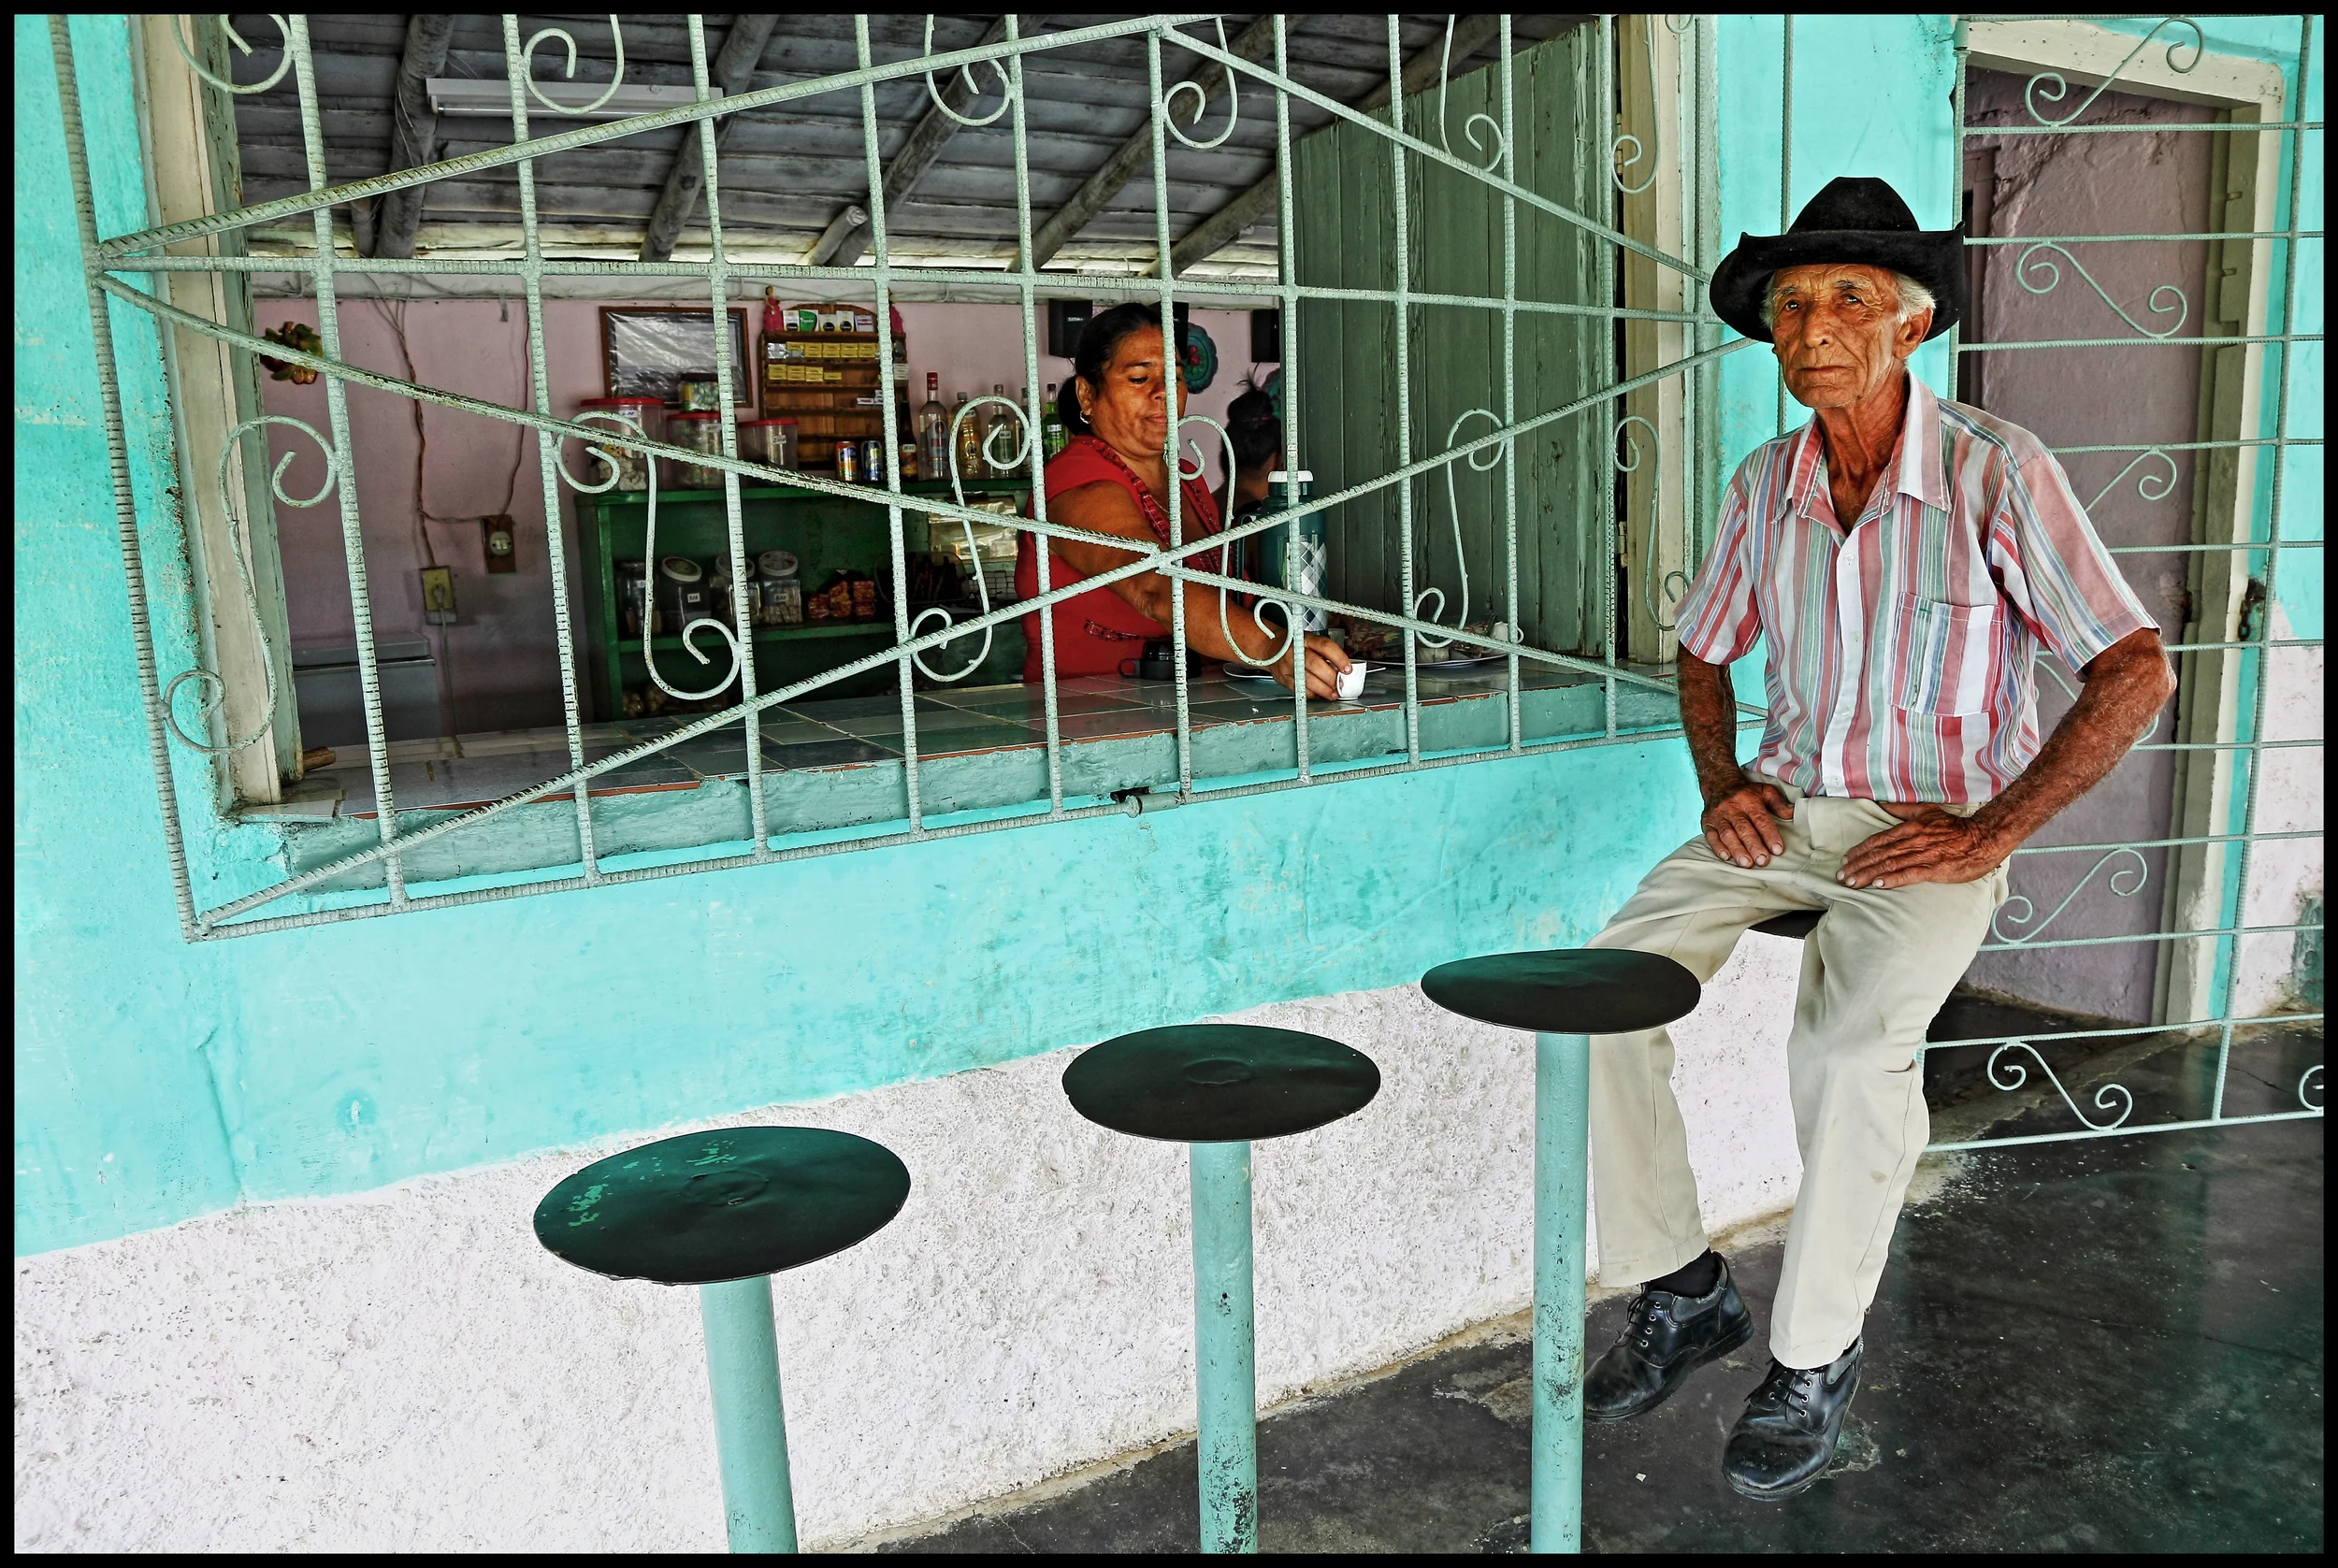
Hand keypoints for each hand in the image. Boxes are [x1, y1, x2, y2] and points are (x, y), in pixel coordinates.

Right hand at [1276, 633, 1352, 699]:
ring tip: (1334, 694)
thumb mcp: (1310, 641)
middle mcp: (1296, 651)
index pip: (1325, 646)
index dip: (1339, 658)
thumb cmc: (1295, 645)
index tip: (1348, 669)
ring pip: (1308, 680)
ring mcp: (1288, 666)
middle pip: (1316, 665)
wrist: (1271, 648)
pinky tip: (1320, 694)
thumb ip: (1325, 653)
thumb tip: (1344, 668)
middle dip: (1331, 678)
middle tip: (1341, 685)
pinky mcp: (1283, 678)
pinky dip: (1312, 694)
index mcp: (1306, 640)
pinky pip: (1300, 689)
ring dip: (1324, 689)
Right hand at [1701, 779, 1792, 867]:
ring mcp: (1718, 816)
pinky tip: (1726, 857)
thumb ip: (1779, 803)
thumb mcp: (1765, 791)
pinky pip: (1711, 836)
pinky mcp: (1707, 822)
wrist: (1719, 783)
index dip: (1769, 835)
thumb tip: (1792, 813)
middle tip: (1762, 861)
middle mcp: (1732, 808)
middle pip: (1743, 829)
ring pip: (1727, 834)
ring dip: (1737, 850)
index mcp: (1749, 801)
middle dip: (1753, 846)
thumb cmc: (1746, 792)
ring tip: (1746, 863)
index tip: (1777, 849)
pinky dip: (1717, 847)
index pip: (1761, 820)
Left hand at [1837, 806, 2008, 889]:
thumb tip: (1880, 804)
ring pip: (1889, 865)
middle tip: (1841, 876)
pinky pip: (1909, 874)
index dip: (1860, 851)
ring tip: (1852, 883)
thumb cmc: (1954, 827)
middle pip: (1879, 854)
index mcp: (1910, 828)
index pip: (1878, 840)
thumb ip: (1902, 810)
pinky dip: (1892, 879)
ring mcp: (1924, 855)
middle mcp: (1913, 841)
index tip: (1846, 860)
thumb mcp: (1927, 811)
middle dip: (1858, 866)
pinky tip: (1878, 885)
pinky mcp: (1935, 869)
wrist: (1983, 839)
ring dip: (1868, 874)